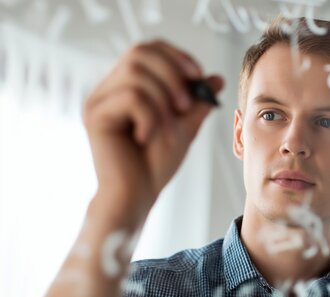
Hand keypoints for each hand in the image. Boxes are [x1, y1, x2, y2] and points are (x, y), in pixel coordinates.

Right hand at [84, 40, 223, 220]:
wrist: (137, 196)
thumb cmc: (157, 164)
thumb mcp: (185, 127)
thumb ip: (197, 102)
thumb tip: (216, 77)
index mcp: (126, 86)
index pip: (148, 49)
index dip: (175, 55)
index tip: (198, 75)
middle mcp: (108, 88)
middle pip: (140, 51)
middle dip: (172, 73)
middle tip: (186, 106)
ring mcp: (98, 100)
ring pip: (136, 72)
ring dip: (162, 97)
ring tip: (167, 126)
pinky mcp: (95, 115)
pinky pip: (131, 96)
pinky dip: (149, 116)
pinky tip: (146, 138)